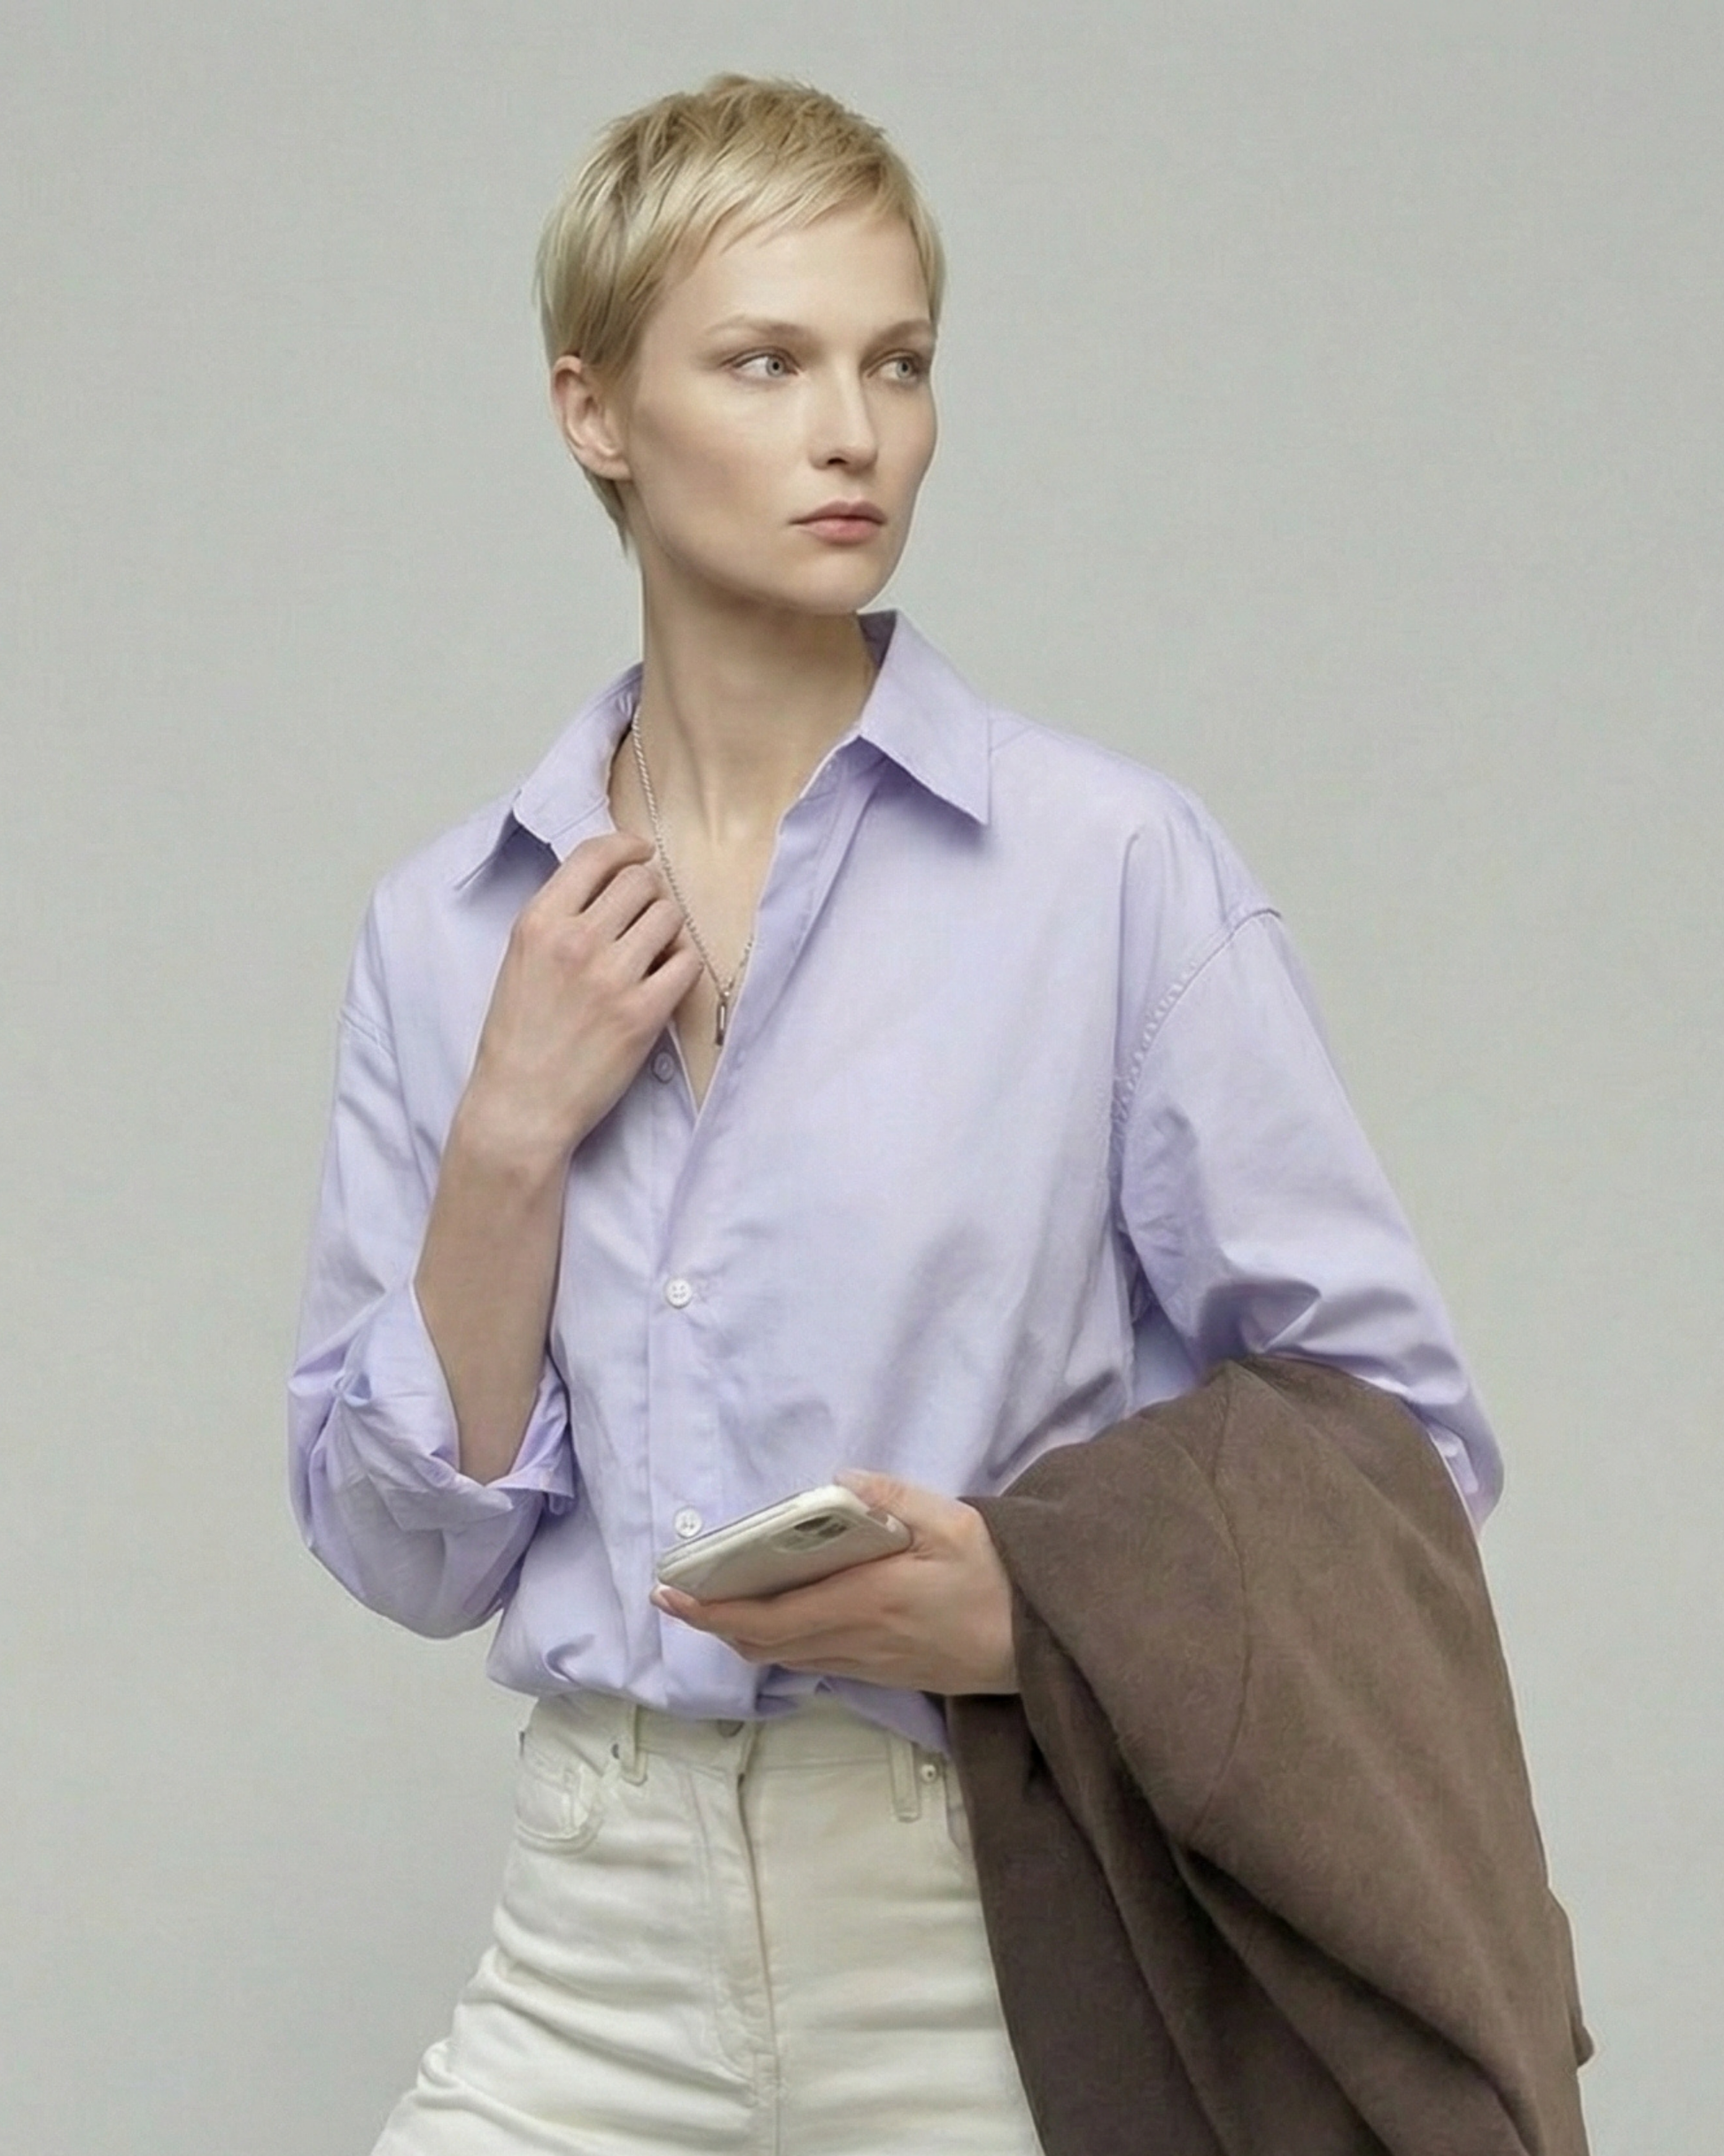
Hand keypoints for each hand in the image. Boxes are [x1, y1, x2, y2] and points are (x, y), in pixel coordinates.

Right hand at [462, 832, 703, 1161]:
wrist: (521, 1105)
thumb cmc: (517, 1037)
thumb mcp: (520, 960)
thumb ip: (559, 919)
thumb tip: (609, 884)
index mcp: (539, 922)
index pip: (595, 855)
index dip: (627, 847)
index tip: (641, 852)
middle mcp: (576, 941)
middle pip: (641, 882)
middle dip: (650, 894)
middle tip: (644, 919)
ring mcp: (612, 977)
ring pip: (670, 916)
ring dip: (668, 929)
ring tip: (653, 953)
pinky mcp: (643, 1013)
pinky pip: (688, 962)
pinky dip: (682, 964)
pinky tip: (665, 979)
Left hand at [651, 1471, 1019, 1695]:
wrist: (1042, 1642)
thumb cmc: (998, 1576)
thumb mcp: (953, 1522)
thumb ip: (894, 1499)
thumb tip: (840, 1479)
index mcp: (865, 1602)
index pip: (767, 1618)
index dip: (712, 1612)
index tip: (672, 1595)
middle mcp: (857, 1643)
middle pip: (765, 1644)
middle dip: (716, 1624)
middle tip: (682, 1597)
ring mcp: (871, 1665)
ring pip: (787, 1658)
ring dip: (746, 1635)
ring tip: (721, 1603)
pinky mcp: (887, 1675)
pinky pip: (816, 1663)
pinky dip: (782, 1643)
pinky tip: (782, 1617)